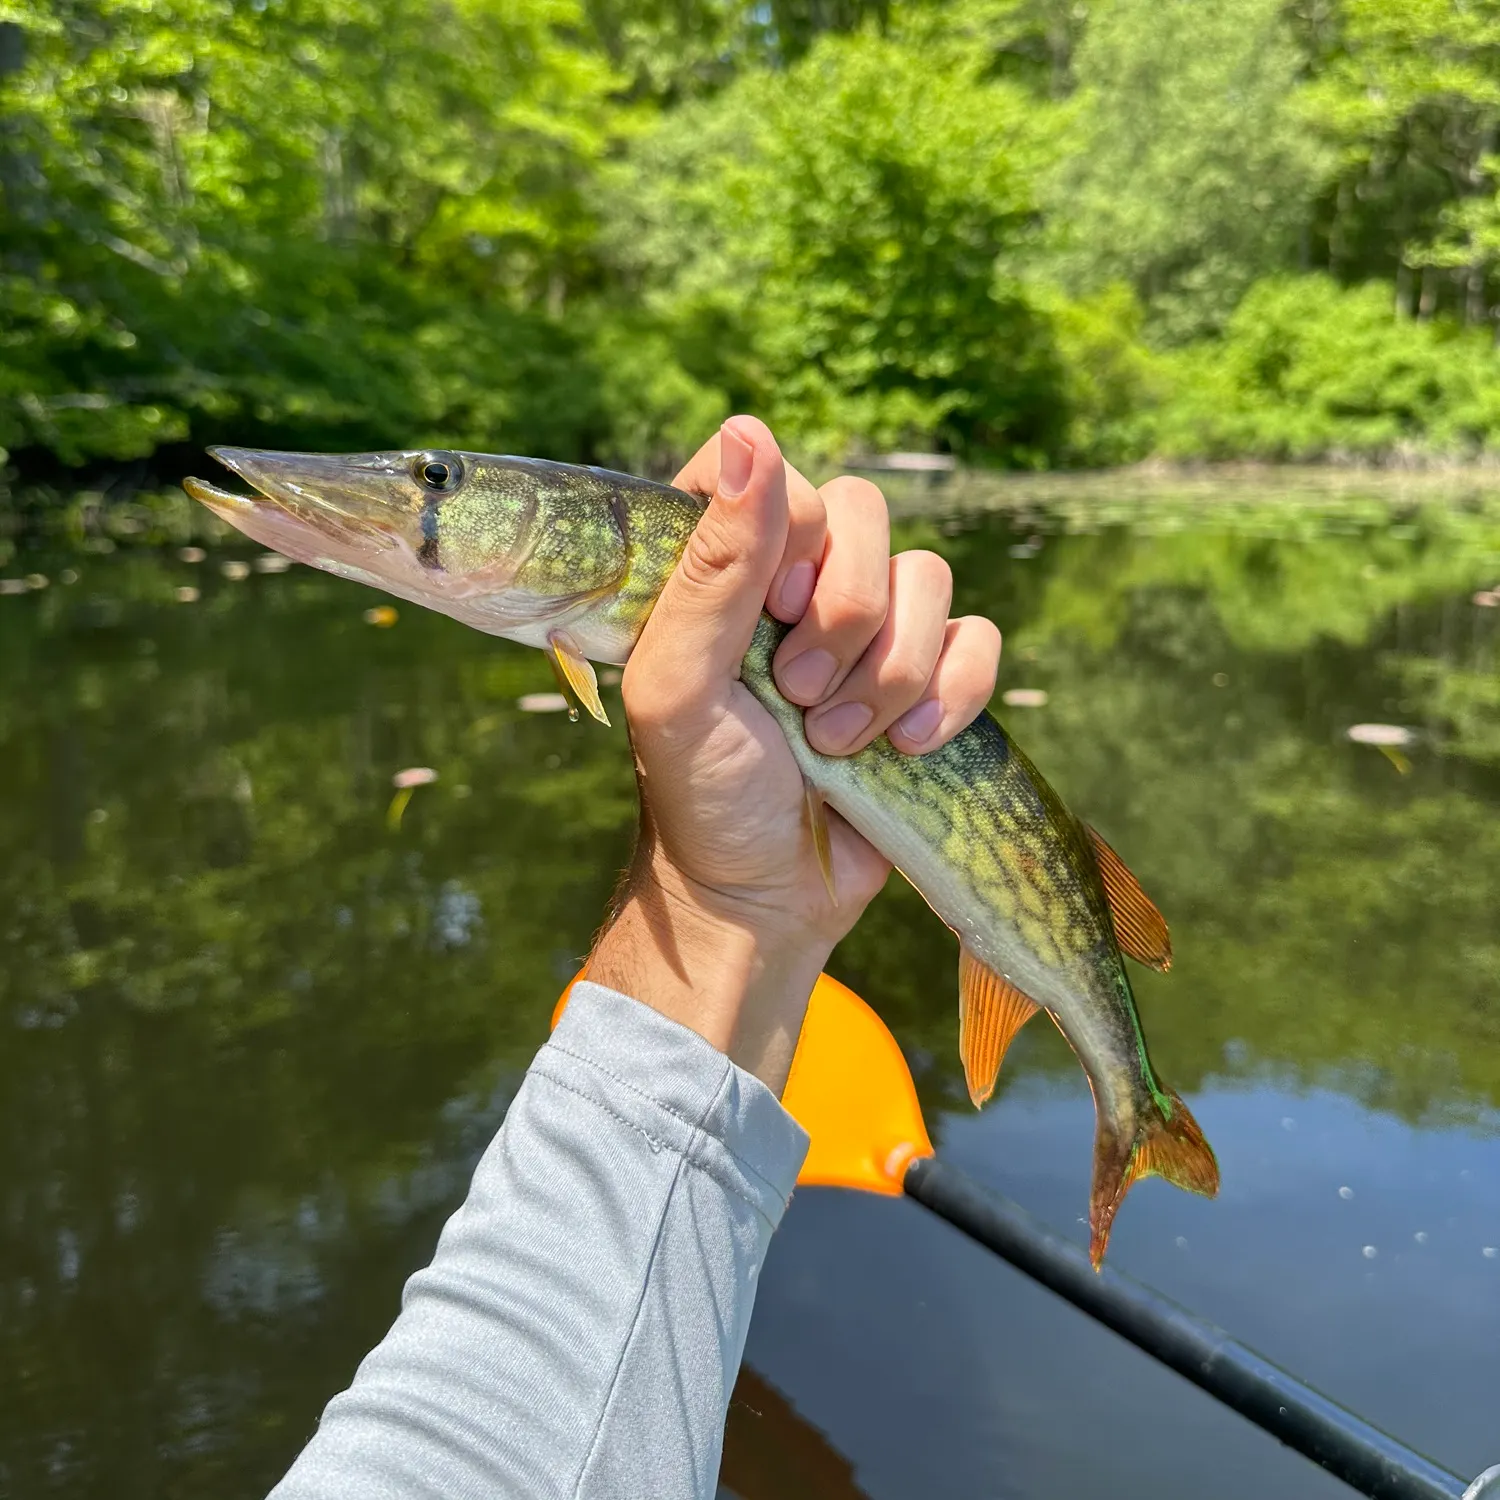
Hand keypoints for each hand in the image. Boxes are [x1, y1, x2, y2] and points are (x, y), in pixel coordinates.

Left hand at [587, 416, 1000, 1091]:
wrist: (763, 898)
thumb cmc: (701, 795)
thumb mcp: (677, 686)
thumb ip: (713, 566)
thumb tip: (752, 430)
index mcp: (722, 567)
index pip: (772, 471)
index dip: (788, 529)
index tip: (771, 606)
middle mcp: (797, 583)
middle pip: (866, 513)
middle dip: (843, 616)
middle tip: (795, 695)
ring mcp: (869, 630)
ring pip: (929, 579)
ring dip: (889, 672)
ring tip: (835, 743)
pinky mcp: (927, 680)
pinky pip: (980, 638)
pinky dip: (954, 693)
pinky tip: (908, 746)